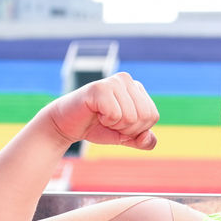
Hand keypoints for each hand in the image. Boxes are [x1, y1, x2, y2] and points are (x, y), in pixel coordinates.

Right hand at [44, 71, 158, 149]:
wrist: (67, 126)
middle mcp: (127, 80)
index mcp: (137, 88)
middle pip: (145, 116)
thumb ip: (143, 141)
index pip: (152, 116)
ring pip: (131, 117)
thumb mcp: (125, 137)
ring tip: (102, 117)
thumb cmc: (97, 127)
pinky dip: (106, 121)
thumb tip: (147, 138)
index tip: (119, 124)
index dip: (137, 129)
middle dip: (127, 128)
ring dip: (115, 125)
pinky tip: (96, 113)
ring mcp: (113, 81)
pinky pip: (116, 115)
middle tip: (109, 122)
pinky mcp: (99, 88)